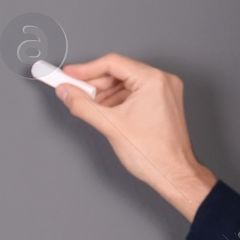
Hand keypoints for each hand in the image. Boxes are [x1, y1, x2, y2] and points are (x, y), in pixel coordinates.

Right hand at [52, 53, 216, 221]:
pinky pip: (134, 94)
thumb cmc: (155, 154)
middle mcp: (162, 82)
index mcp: (154, 80)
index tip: (69, 74)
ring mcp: (164, 92)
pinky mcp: (162, 103)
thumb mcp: (110, 126)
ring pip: (125, 84)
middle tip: (73, 91)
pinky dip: (117, 101)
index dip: (86, 69)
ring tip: (88, 105)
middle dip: (94, 84)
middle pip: (119, 72)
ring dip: (104, 93)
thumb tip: (67, 92)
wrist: (173, 175)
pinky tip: (104, 111)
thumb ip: (83, 105)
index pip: (113, 63)